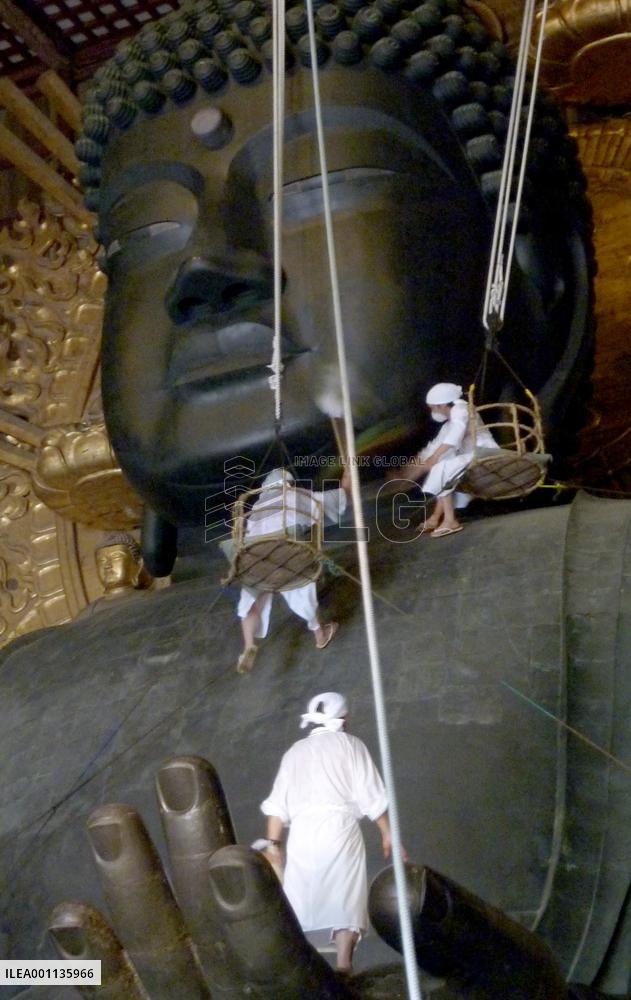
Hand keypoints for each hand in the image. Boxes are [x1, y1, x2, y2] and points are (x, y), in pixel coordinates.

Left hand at [47, 756, 593, 999]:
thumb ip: (455, 931)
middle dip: (180, 880)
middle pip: (210, 975)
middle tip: (174, 781)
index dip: (253, 924)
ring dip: (132, 910)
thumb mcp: (501, 974)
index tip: (229, 858)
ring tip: (112, 822)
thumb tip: (401, 876)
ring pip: (169, 990)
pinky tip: (72, 916)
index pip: (283, 982)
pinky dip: (107, 972)